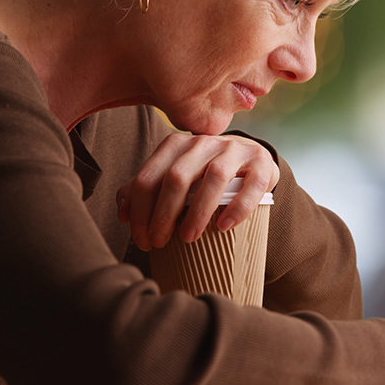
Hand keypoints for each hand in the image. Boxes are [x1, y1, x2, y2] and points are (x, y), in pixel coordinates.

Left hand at [117, 133, 278, 250]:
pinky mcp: (261, 162)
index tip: (142, 239)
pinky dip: (238, 207)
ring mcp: (234, 149)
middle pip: (177, 177)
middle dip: (163, 214)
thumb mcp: (174, 176)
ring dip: (197, 211)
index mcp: (176, 144)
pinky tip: (224, 226)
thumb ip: (147, 190)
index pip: (149, 177)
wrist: (251, 159)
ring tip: (188, 237)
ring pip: (214, 177)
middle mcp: (203, 142)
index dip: (140, 211)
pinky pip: (251, 184)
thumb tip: (123, 214)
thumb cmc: (204, 174)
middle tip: (159, 242)